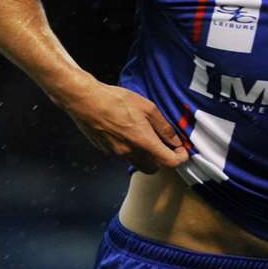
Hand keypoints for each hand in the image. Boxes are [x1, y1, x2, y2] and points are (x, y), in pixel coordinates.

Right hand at [58, 80, 187, 172]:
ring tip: (142, 133)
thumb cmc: (115, 100)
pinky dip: (128, 148)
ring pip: (137, 162)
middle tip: (162, 144)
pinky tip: (124, 130)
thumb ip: (163, 126)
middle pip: (153, 168)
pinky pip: (122, 155)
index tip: (181, 150)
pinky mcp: (105, 151)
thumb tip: (175, 140)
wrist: (85, 101)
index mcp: (143, 142)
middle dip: (160, 160)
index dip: (180, 158)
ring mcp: (116, 154)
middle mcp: (130, 152)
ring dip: (144, 154)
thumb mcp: (147, 107)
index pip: (169, 162)